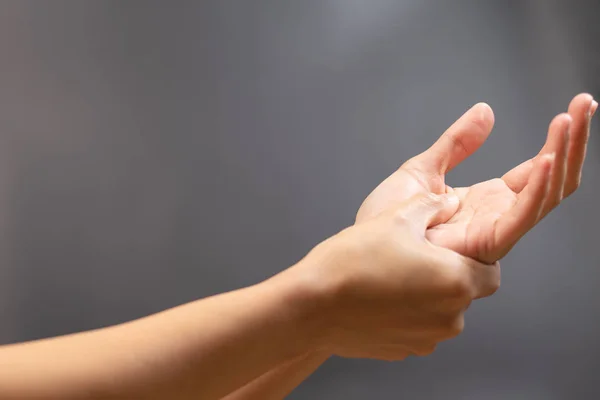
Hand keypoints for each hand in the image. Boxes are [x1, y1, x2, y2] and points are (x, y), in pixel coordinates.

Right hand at [300, 193, 499, 360]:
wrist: (313, 306)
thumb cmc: (353, 262)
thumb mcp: (396, 218)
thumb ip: (432, 205)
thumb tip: (448, 201)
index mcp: (455, 281)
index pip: (491, 271)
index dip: (476, 257)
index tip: (452, 248)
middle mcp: (449, 317)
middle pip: (464, 292)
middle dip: (448, 274)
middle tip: (416, 257)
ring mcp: (426, 338)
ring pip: (441, 311)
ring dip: (428, 295)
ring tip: (393, 275)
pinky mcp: (404, 350)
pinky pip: (418, 327)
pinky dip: (408, 313)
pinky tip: (380, 296)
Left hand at [356, 94, 596, 262]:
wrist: (362, 246)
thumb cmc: (386, 219)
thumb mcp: (425, 169)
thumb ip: (457, 143)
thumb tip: (486, 111)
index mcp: (488, 200)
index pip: (539, 167)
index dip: (562, 138)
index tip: (580, 103)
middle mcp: (499, 217)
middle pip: (552, 180)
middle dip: (573, 142)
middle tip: (586, 103)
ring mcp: (495, 233)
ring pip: (546, 196)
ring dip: (563, 155)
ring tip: (571, 118)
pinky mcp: (485, 246)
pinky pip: (522, 217)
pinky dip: (538, 188)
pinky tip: (549, 158)